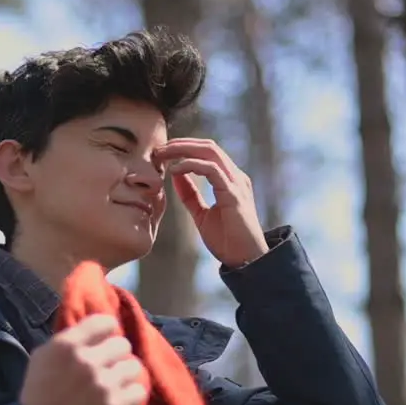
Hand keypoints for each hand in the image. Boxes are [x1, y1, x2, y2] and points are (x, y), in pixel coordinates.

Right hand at [19, 314, 147, 404]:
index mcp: (67, 345)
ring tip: (116, 383)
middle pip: (123, 344)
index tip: (104, 340)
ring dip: (125, 374)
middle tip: (108, 366)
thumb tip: (94, 328)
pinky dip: (131, 395)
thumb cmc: (38, 394)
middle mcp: (88, 362)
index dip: (107, 332)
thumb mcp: (42, 357)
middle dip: (116, 355)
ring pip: (134, 367)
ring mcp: (104, 385)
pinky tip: (121, 399)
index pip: (106, 322)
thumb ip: (68, 339)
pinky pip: (138, 391)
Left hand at [155, 138, 269, 267]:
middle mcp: (235, 177)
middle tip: (159, 148)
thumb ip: (190, 195)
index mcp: (230, 180)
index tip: (162, 153)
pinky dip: (191, 165)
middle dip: (181, 144)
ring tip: (163, 154)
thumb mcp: (202, 214)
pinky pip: (211, 169)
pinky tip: (175, 170)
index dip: (185, 148)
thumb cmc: (227, 240)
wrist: (246, 260)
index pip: (207, 152)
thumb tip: (175, 175)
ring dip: (183, 149)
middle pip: (208, 146)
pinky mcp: (234, 194)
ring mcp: (236, 183)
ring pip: (210, 151)